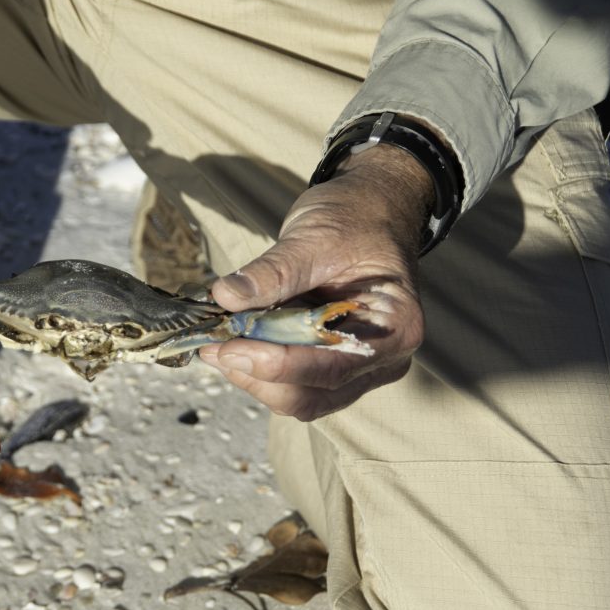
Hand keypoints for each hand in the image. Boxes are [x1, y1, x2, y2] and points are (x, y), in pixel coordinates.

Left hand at [199, 144, 432, 419]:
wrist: (369, 211)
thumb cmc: (354, 220)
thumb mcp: (314, 238)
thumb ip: (273, 272)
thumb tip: (226, 297)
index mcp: (395, 328)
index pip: (332, 367)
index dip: (276, 365)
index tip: (228, 348)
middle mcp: (383, 360)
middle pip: (311, 395)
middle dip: (257, 374)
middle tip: (214, 345)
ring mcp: (358, 369)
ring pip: (297, 398)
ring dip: (253, 376)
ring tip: (220, 342)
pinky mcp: (331, 367)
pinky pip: (292, 386)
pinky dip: (258, 369)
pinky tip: (236, 343)